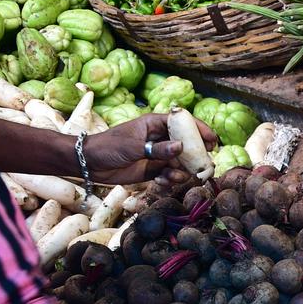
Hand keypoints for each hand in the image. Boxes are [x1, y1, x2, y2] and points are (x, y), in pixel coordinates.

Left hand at [84, 114, 216, 185]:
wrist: (90, 163)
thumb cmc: (109, 146)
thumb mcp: (133, 147)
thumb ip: (158, 149)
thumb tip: (181, 147)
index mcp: (154, 124)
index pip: (181, 123)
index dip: (199, 130)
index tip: (212, 140)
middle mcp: (158, 138)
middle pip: (185, 144)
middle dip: (195, 154)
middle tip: (204, 164)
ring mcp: (156, 154)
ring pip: (178, 161)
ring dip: (182, 170)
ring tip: (178, 176)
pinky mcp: (151, 170)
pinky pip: (168, 174)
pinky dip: (170, 178)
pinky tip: (164, 181)